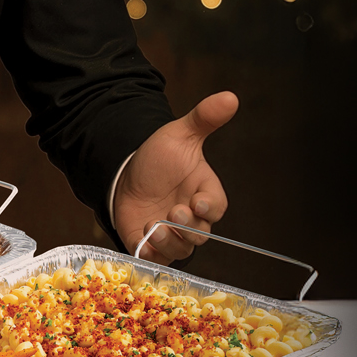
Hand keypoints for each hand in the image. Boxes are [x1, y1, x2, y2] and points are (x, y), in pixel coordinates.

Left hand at [114, 91, 237, 263]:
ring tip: (152, 226)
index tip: (197, 201)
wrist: (126, 173)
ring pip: (181, 249)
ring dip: (168, 242)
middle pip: (201, 235)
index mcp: (204, 193)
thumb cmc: (159, 157)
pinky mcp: (151, 246)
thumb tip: (230, 96)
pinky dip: (151, 254)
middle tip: (172, 212)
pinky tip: (142, 241)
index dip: (210, 207)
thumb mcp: (180, 134)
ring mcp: (172, 234)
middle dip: (188, 226)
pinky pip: (156, 260)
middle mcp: (192, 218)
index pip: (216, 207)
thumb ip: (204, 118)